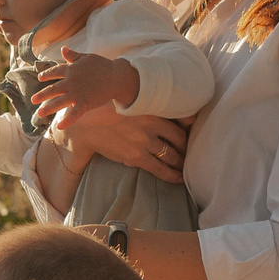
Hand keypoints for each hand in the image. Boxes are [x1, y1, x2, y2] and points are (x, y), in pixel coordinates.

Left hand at [28, 53, 140, 127]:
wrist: (116, 76)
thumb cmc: (102, 66)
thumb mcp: (86, 57)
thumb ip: (73, 55)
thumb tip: (62, 49)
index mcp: (72, 69)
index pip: (56, 71)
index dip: (47, 74)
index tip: (40, 77)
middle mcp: (71, 81)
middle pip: (53, 88)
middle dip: (42, 94)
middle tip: (33, 100)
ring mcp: (77, 93)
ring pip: (59, 101)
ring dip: (49, 107)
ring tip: (39, 113)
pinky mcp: (85, 103)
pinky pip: (74, 113)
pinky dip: (67, 120)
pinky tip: (59, 126)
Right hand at [58, 107, 188, 183]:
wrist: (88, 125)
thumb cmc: (109, 110)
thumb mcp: (131, 101)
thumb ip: (148, 104)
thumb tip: (159, 107)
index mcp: (152, 107)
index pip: (181, 119)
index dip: (188, 129)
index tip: (190, 134)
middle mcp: (151, 124)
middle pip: (179, 138)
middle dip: (186, 147)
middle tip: (189, 152)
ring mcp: (144, 141)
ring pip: (172, 155)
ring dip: (180, 163)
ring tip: (185, 167)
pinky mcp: (136, 156)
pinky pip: (160, 168)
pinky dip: (171, 175)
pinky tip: (178, 178)